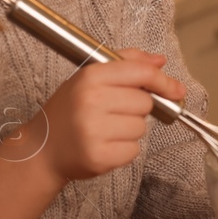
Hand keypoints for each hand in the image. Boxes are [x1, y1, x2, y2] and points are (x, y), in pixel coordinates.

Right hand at [33, 49, 183, 181]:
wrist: (42, 149)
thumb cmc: (68, 111)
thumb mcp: (89, 78)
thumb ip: (126, 63)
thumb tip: (160, 61)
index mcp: (90, 76)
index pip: (141, 73)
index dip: (163, 81)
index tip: (175, 89)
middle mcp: (91, 101)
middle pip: (145, 102)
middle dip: (136, 109)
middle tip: (112, 112)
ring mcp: (94, 130)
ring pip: (141, 127)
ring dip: (130, 130)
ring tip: (105, 129)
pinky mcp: (99, 156)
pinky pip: (133, 150)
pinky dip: (124, 150)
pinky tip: (104, 144)